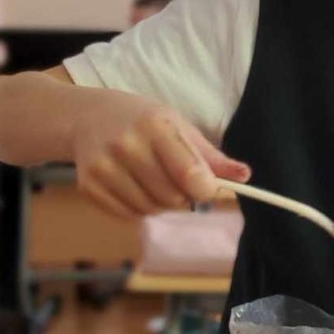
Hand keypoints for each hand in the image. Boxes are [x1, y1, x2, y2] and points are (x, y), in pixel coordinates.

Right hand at [72, 93, 250, 217]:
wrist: (89, 118)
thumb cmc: (144, 122)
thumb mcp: (180, 127)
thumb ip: (212, 156)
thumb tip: (244, 176)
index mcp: (155, 126)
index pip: (189, 173)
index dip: (206, 189)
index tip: (210, 188)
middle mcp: (126, 146)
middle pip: (172, 196)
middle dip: (185, 196)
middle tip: (180, 181)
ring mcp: (103, 168)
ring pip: (152, 209)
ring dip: (163, 204)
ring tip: (156, 181)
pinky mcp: (89, 187)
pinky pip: (130, 215)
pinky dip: (141, 209)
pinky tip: (137, 187)